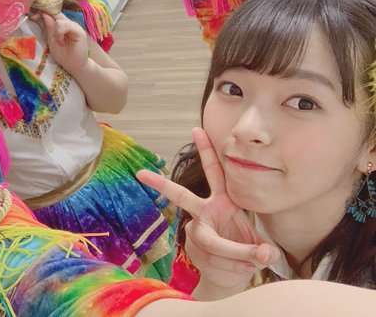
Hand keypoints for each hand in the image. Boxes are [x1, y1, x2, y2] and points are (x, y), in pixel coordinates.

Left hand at [40, 12, 88, 74]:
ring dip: (56, 31)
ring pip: (60, 20)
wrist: (73, 66)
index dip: (42, 12)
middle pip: (56, 13)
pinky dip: (61, 33)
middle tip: (35, 17)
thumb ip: (49, 28)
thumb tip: (44, 15)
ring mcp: (74, 26)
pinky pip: (66, 26)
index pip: (52, 14)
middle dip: (45, 14)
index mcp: (61, 25)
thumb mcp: (52, 41)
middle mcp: (68, 23)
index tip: (32, 17)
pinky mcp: (79, 31)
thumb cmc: (63, 55)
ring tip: (59, 42)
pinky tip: (61, 42)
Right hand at [137, 128, 280, 298]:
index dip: (206, 151)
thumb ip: (262, 248)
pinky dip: (234, 268)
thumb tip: (265, 254)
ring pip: (216, 244)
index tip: (196, 129)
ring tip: (254, 261)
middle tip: (141, 173)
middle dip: (162, 185)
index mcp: (222, 201)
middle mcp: (204, 213)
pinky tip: (239, 269)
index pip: (214, 173)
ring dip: (239, 256)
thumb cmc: (245, 251)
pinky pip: (217, 260)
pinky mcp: (195, 250)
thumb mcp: (258, 244)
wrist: (230, 277)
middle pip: (181, 197)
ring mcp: (196, 231)